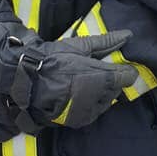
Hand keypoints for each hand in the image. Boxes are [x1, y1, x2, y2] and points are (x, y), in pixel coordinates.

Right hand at [0, 23, 137, 127]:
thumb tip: (128, 34)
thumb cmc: (54, 59)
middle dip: (111, 81)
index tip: (120, 66)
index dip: (125, 70)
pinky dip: (91, 104)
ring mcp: (88, 111)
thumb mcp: (80, 46)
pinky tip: (79, 95)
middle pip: (117, 90)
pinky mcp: (79, 121)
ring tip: (85, 83)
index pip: (126, 77)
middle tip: (96, 71)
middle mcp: (98, 98)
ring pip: (106, 102)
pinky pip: (93, 112)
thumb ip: (107, 42)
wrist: (27, 80)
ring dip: (102, 94)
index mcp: (102, 78)